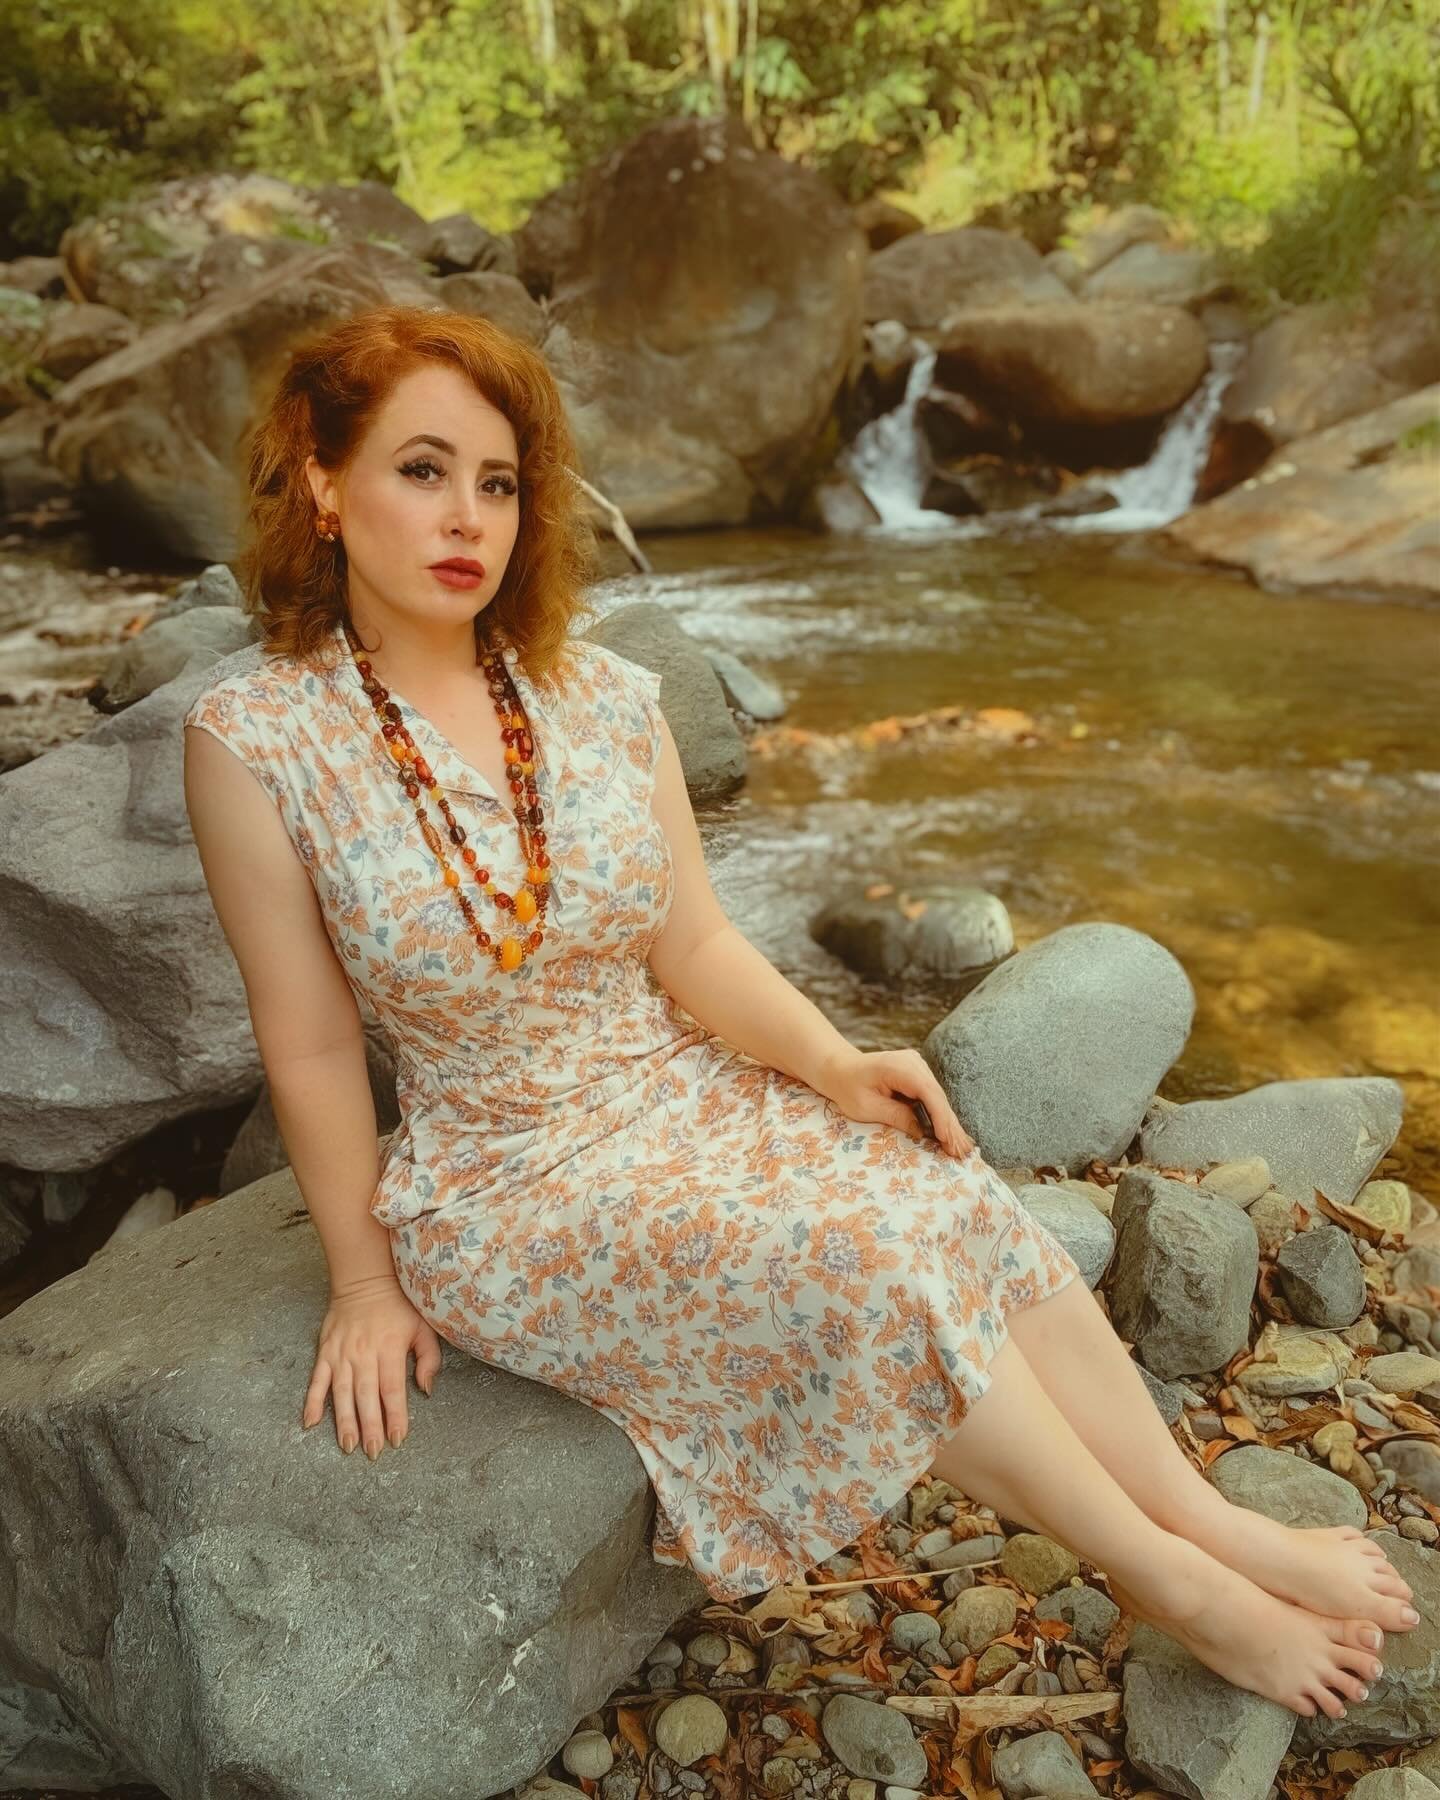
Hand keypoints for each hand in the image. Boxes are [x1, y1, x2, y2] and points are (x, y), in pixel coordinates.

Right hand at [302, 1273, 442, 1457]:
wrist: (366, 1278)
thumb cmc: (400, 1305)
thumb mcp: (424, 1326)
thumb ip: (428, 1358)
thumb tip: (425, 1389)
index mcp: (391, 1348)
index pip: (392, 1389)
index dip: (395, 1415)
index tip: (398, 1439)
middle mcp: (364, 1353)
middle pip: (367, 1396)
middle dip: (370, 1426)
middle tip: (373, 1452)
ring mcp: (341, 1354)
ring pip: (342, 1393)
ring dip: (344, 1421)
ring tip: (348, 1446)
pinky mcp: (325, 1351)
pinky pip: (317, 1380)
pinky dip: (312, 1401)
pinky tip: (310, 1422)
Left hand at [815, 1047, 976, 1158]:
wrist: (840, 1069)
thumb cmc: (848, 1088)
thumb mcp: (867, 1107)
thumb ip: (896, 1116)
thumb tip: (923, 1132)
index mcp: (900, 1067)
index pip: (928, 1093)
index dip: (940, 1118)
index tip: (947, 1140)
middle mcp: (914, 1063)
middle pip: (938, 1097)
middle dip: (949, 1126)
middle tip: (961, 1152)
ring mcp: (918, 1067)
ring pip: (938, 1099)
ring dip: (948, 1124)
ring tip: (960, 1148)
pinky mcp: (918, 1075)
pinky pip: (932, 1098)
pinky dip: (940, 1116)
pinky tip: (950, 1135)